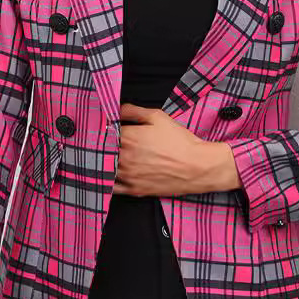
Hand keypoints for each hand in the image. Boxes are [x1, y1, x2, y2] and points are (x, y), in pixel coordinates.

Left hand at [113, 102, 239, 195]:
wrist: (197, 167)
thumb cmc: (180, 141)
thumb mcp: (158, 117)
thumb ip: (133, 111)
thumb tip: (117, 108)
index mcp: (127, 137)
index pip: (104, 131)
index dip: (104, 129)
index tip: (104, 128)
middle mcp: (123, 157)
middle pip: (102, 150)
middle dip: (102, 145)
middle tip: (102, 142)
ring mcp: (127, 176)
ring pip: (105, 168)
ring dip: (103, 162)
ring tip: (105, 157)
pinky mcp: (134, 190)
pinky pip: (112, 188)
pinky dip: (108, 181)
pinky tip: (109, 175)